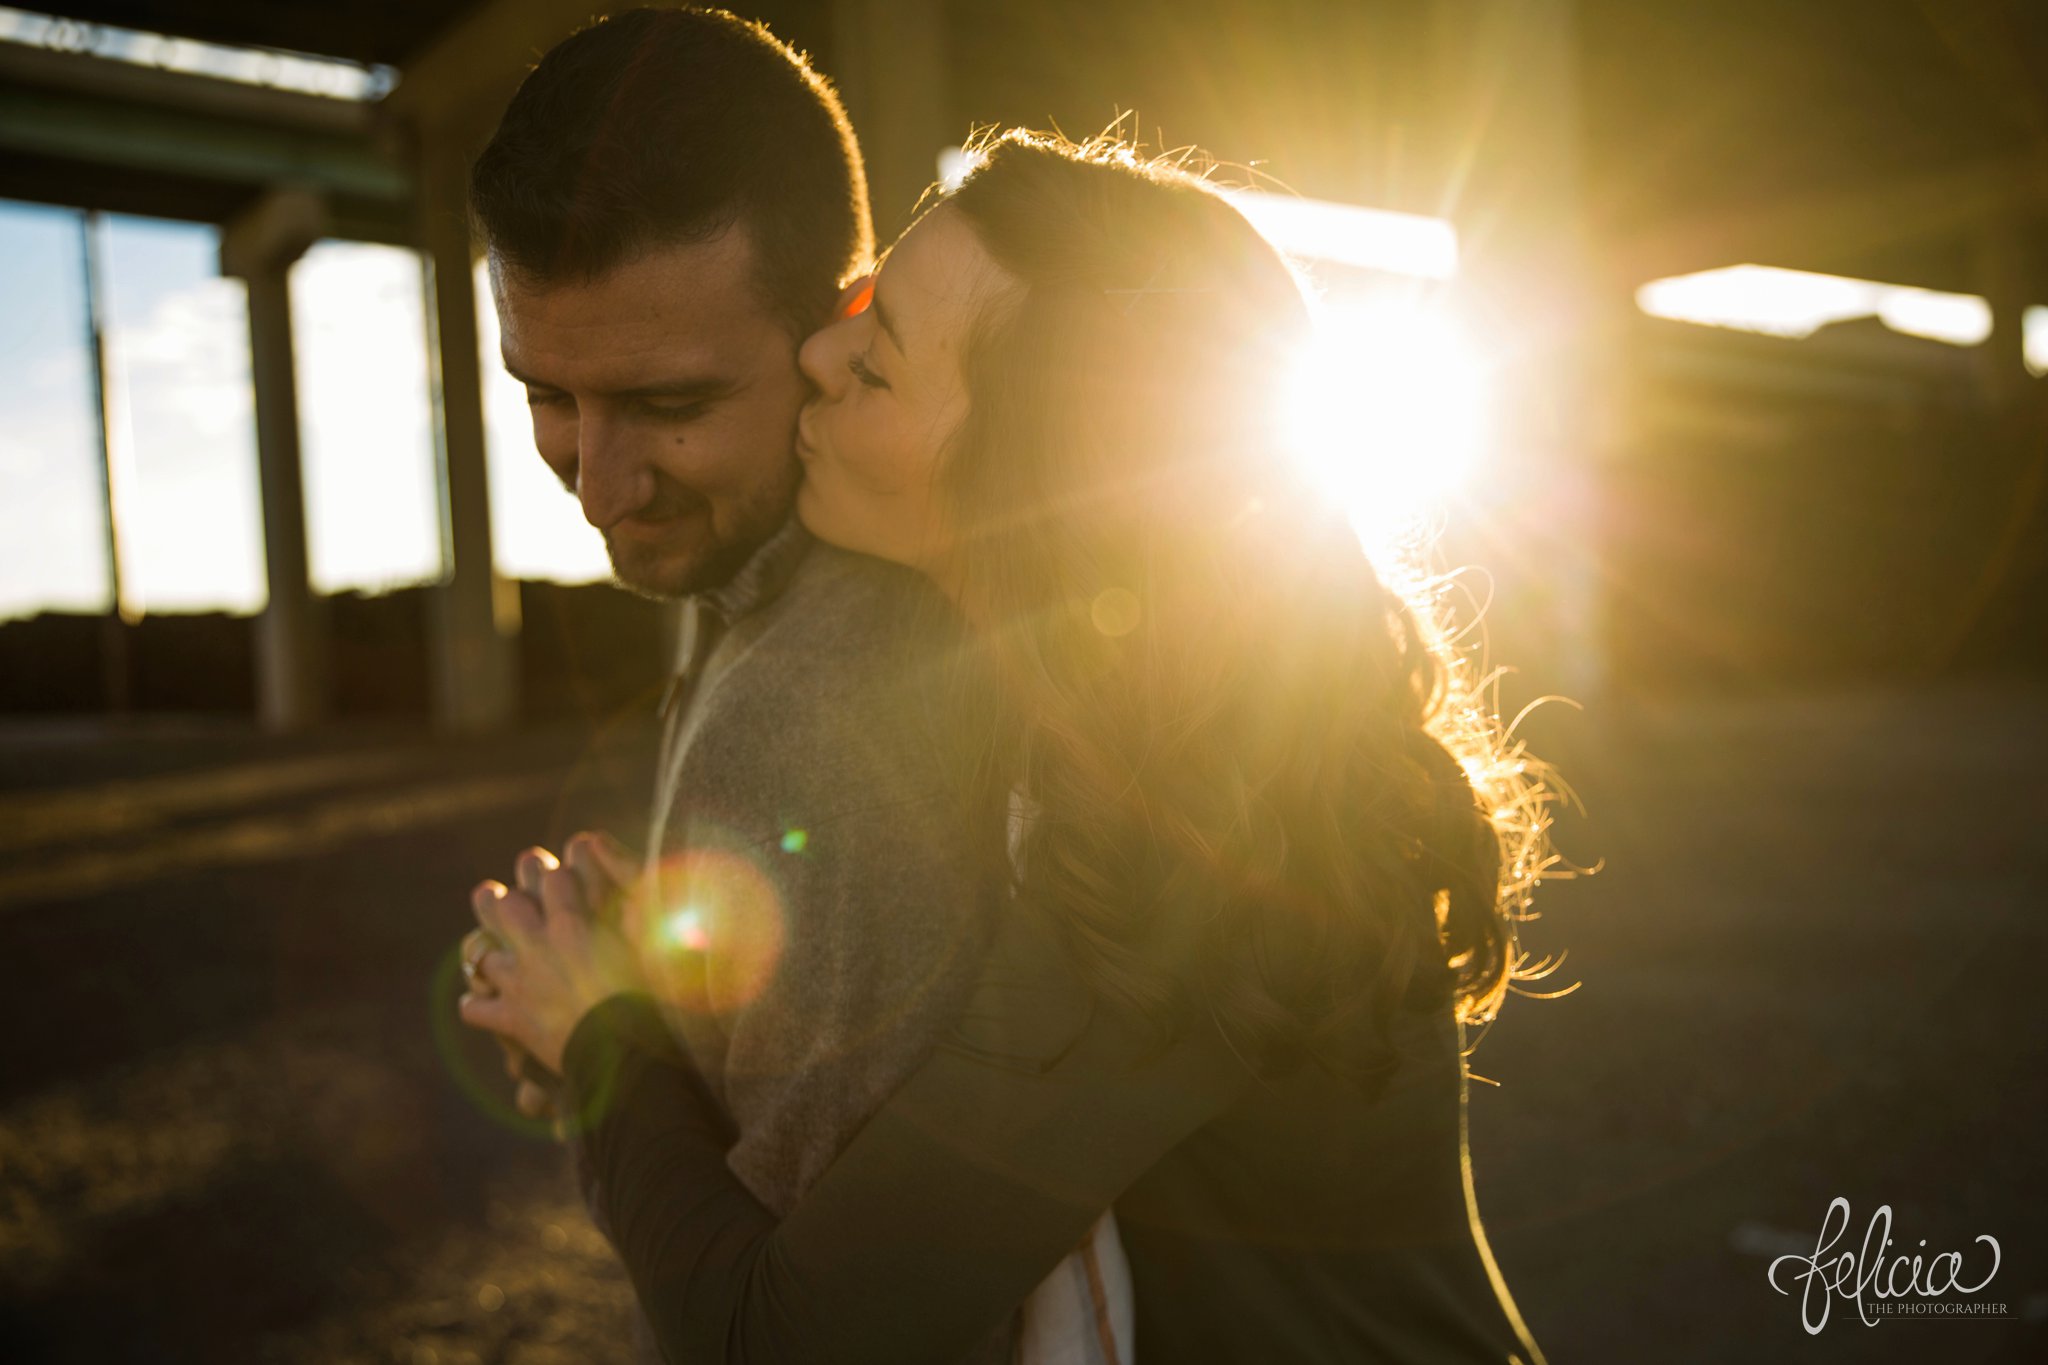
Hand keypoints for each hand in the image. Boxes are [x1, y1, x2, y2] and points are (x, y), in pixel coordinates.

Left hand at [459, 838, 644, 1074]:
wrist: (623, 1052)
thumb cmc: (645, 998)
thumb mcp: (645, 947)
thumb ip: (637, 916)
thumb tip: (638, 899)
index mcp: (574, 923)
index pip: (555, 878)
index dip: (559, 878)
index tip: (565, 882)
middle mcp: (538, 946)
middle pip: (505, 904)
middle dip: (508, 901)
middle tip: (512, 903)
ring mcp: (519, 982)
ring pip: (479, 951)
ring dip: (483, 949)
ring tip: (488, 949)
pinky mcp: (510, 1018)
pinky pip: (474, 1009)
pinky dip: (477, 1006)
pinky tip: (484, 1005)